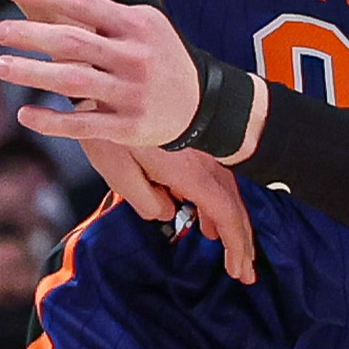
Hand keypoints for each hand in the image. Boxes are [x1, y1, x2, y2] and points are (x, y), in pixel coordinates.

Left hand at [0, 0, 208, 149]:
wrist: (201, 103)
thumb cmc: (159, 47)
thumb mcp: (142, 8)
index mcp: (135, 23)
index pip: (82, 1)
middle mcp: (134, 57)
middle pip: (72, 43)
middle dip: (30, 35)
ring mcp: (131, 94)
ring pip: (73, 83)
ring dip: (32, 75)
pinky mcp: (129, 128)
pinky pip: (83, 125)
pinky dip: (52, 121)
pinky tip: (23, 113)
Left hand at [81, 134, 257, 283]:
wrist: (108, 78)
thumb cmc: (105, 122)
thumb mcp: (117, 169)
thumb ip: (145, 199)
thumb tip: (166, 214)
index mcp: (190, 171)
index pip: (225, 213)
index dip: (236, 244)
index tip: (240, 270)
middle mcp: (204, 160)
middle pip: (233, 206)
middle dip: (241, 241)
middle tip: (244, 271)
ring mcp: (202, 151)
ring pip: (227, 192)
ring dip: (230, 223)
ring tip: (226, 246)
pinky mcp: (193, 144)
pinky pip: (215, 179)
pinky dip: (217, 203)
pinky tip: (205, 215)